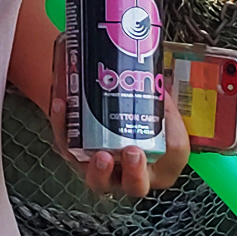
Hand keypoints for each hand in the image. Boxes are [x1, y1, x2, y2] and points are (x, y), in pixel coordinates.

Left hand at [48, 35, 190, 197]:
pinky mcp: (76, 160)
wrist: (101, 108)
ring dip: (100, 171)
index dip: (175, 139)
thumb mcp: (151, 98)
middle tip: (131, 152)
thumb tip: (153, 50)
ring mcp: (104, 173)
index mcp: (162, 161)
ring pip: (100, 183)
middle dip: (136, 172)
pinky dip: (62, 128)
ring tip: (101, 155)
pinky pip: (67, 149)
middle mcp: (134, 173)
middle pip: (137, 185)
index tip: (166, 120)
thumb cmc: (133, 105)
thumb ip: (155, 84)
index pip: (176, 155)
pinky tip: (60, 105)